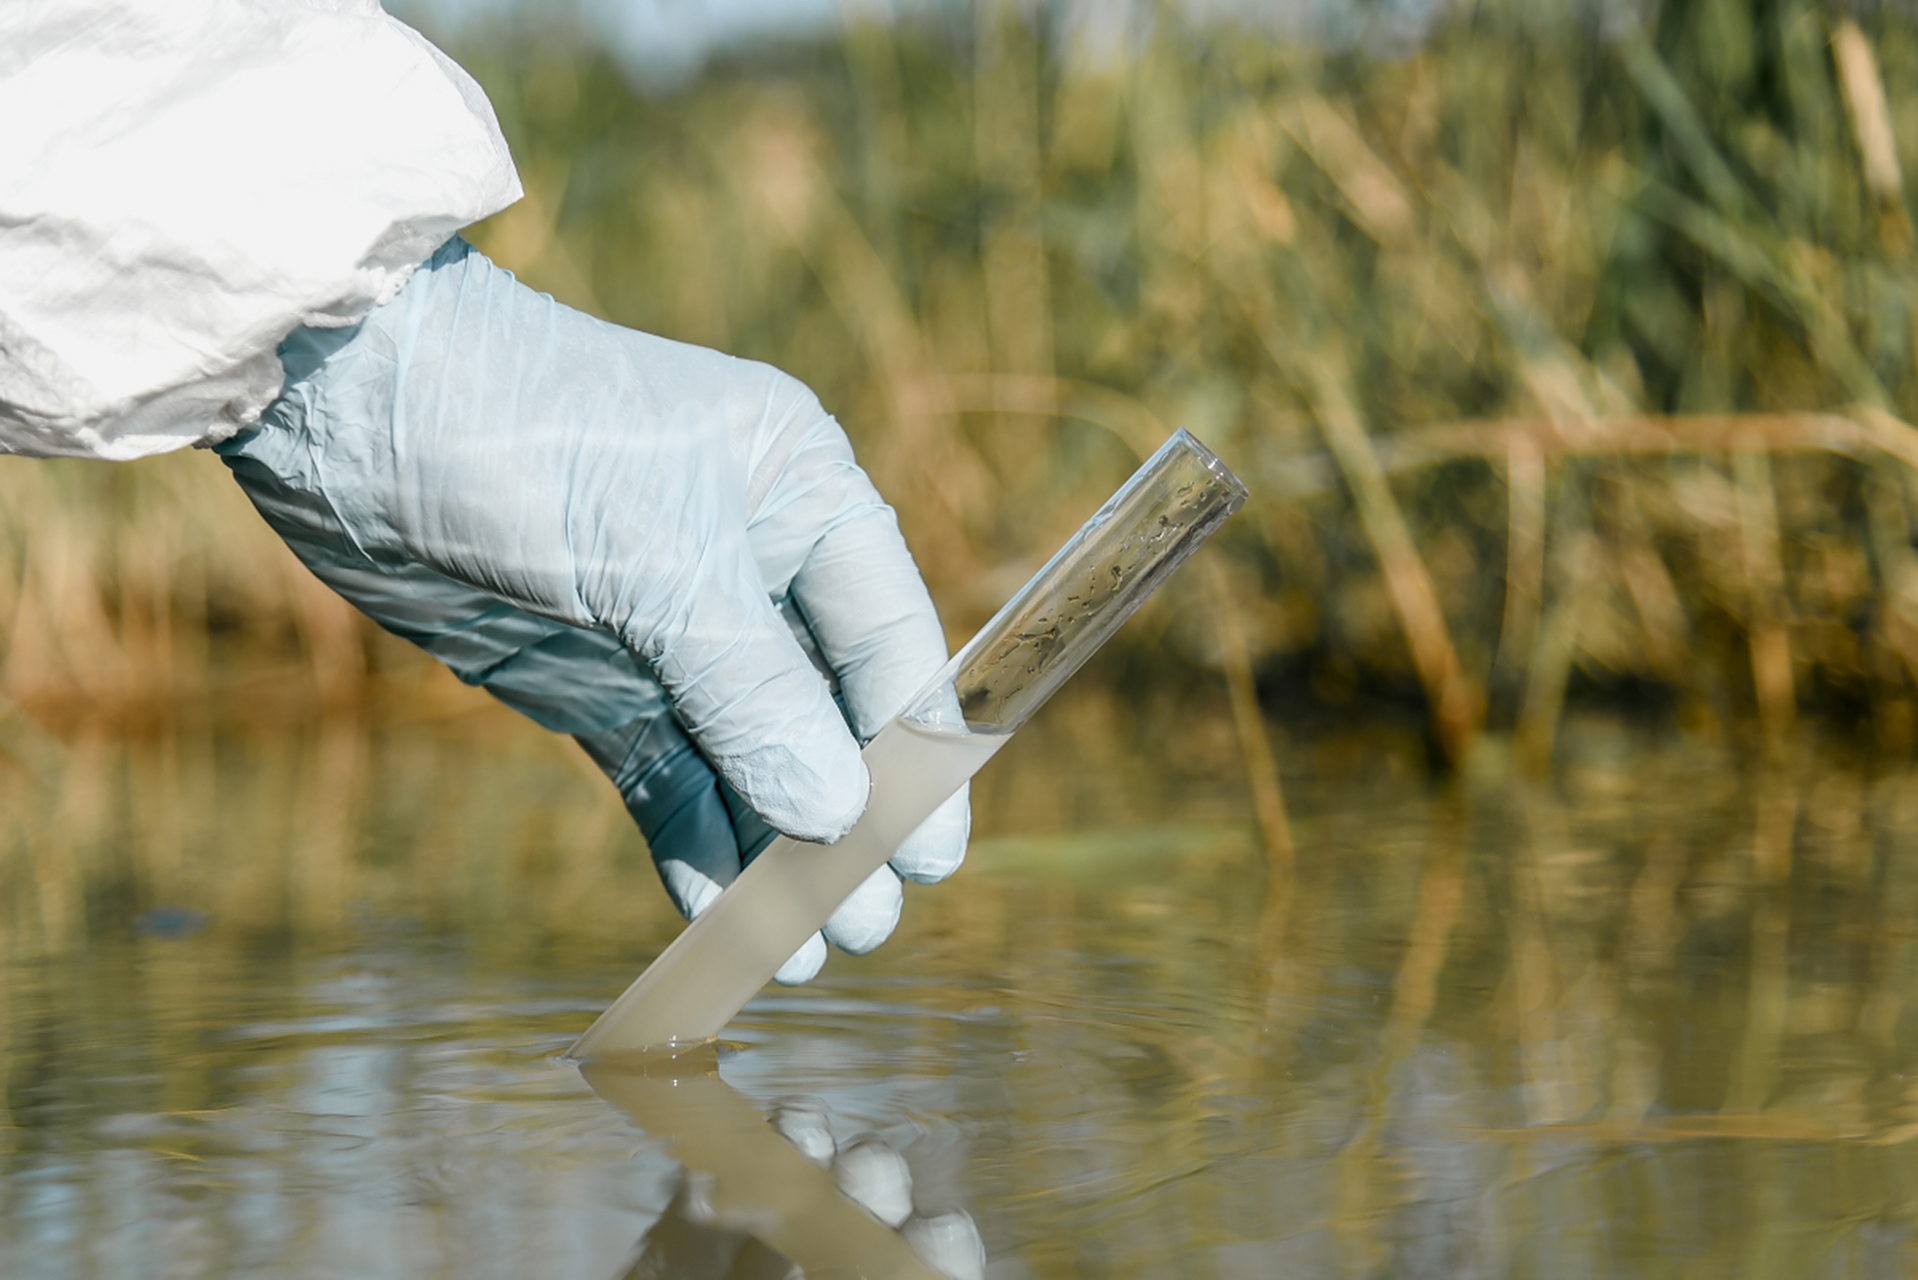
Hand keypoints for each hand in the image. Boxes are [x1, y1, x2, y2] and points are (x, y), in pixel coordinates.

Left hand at [217, 237, 967, 982]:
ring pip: (746, 760)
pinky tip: (716, 918)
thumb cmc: (527, 439)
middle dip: (844, 820)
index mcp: (801, 493)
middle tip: (864, 925)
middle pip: (824, 712)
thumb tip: (837, 815)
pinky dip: (690, 842)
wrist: (347, 408)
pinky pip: (665, 776)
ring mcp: (670, 629)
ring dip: (768, 851)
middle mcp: (752, 563)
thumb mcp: (659, 559)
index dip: (915, 745)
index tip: (931, 851)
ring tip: (799, 948)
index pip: (887, 637)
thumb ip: (755, 692)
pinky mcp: (594, 680)